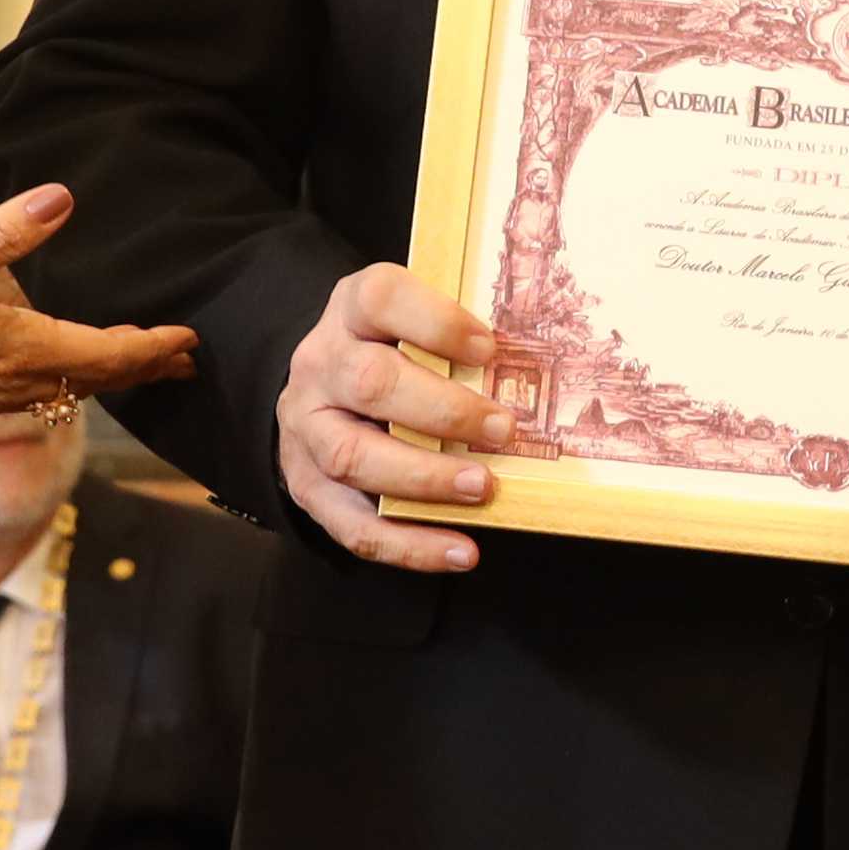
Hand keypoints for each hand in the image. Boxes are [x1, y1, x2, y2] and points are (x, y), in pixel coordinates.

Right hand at [0, 182, 194, 426]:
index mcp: (23, 350)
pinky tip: (56, 376)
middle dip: (145, 368)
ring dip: (106, 377)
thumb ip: (5, 231)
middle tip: (187, 363)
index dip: (155, 347)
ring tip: (136, 368)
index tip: (193, 340)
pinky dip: (65, 386)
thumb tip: (63, 197)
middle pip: (98, 379)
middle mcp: (15, 384)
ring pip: (66, 392)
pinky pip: (33, 398)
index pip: (111, 354)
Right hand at [276, 265, 512, 572]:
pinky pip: (354, 524)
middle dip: (443, 410)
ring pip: (354, 456)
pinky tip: (461, 551)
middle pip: (370, 382)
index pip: (382, 298)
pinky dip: (410, 545)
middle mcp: (321, 365)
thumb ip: (457, 341)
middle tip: (503, 430)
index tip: (490, 349)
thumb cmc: (390, 353)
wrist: (320, 393)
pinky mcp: (308, 487)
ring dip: (425, 478)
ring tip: (484, 489)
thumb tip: (541, 370)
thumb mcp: (412, 326)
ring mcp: (307, 428)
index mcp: (352, 310)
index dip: (436, 322)